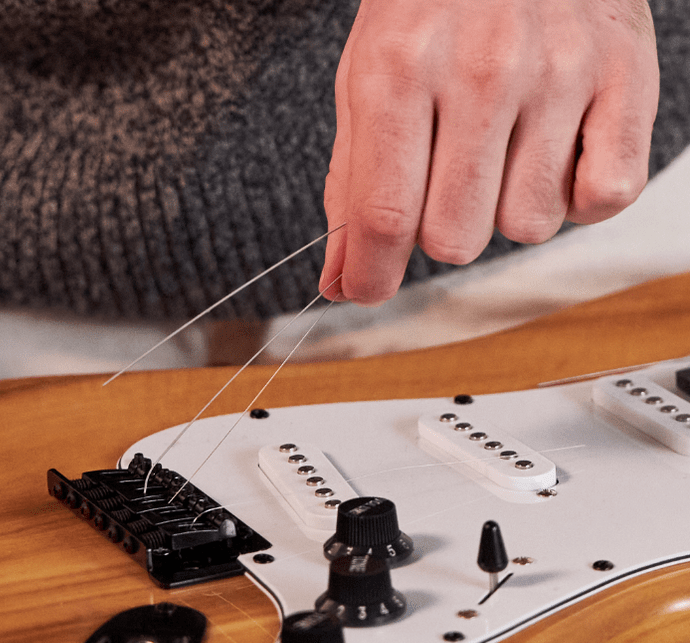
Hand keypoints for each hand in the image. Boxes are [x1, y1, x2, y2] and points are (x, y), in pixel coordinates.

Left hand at [320, 0, 658, 304]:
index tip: (368, 290)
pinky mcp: (625, 75)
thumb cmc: (433, 6)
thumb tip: (343, 280)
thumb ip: (352, 186)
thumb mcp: (367, 78)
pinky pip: (605, 196)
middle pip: (456, 237)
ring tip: (507, 149)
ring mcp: (560, 70)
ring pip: (527, 226)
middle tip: (449, 180)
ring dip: (510, 209)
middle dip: (443, 230)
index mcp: (403, 68)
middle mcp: (484, 68)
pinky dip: (580, 195)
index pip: (385, 217)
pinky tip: (558, 152)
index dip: (373, 276)